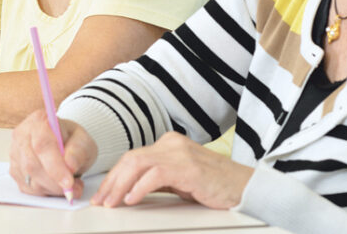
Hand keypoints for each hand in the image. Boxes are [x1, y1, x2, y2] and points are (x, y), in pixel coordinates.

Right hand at [10, 109, 94, 198]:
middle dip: (54, 182)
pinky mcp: (14, 169)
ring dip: (51, 188)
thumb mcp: (84, 142)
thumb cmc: (73, 141)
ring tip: (69, 186)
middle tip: (73, 188)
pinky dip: (44, 192)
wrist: (65, 145)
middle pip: (32, 164)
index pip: (42, 145)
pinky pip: (27, 188)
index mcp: (39, 121)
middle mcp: (22, 135)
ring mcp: (15, 152)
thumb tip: (70, 165)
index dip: (55, 166)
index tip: (68, 182)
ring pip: (29, 179)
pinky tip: (56, 185)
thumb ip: (78, 151)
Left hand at [92, 132, 252, 208]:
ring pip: (137, 164)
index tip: (103, 194)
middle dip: (111, 182)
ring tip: (111, 203)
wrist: (246, 187)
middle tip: (101, 201)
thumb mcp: (180, 181)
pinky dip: (139, 187)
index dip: (114, 176)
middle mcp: (171, 143)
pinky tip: (131, 199)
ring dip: (119, 185)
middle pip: (131, 159)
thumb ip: (157, 180)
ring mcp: (179, 153)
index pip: (132, 158)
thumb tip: (129, 191)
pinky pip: (155, 175)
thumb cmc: (215, 186)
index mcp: (168, 144)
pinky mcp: (187, 166)